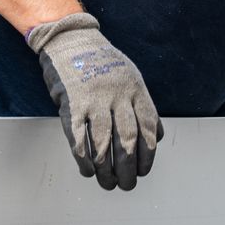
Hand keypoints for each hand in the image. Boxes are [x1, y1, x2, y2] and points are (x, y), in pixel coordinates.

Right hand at [27, 13, 162, 190]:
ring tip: (108, 183)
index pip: (147, 129)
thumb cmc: (102, 62)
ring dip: (107, 170)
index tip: (144, 170)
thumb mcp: (131, 77)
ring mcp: (93, 100)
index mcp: (135, 89)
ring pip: (104, 144)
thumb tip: (154, 137)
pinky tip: (88, 171)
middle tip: (127, 184)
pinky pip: (79, 139)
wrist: (71, 40)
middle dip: (129, 169)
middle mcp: (117, 96)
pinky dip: (84, 159)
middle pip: (128, 141)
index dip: (147, 155)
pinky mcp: (71, 105)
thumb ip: (143, 105)